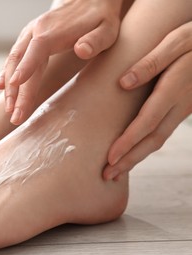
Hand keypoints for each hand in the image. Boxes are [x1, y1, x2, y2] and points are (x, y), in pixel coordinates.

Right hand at [0, 0, 122, 124]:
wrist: (91, 0)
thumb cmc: (100, 19)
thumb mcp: (106, 30)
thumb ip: (95, 41)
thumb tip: (82, 50)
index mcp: (52, 31)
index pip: (35, 52)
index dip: (24, 70)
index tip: (13, 87)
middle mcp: (35, 31)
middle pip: (19, 63)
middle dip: (15, 91)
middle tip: (14, 116)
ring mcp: (30, 34)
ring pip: (13, 61)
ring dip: (9, 87)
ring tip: (8, 110)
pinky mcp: (30, 38)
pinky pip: (15, 57)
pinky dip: (7, 73)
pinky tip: (2, 86)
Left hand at [104, 21, 191, 180]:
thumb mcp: (176, 42)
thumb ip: (152, 62)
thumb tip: (124, 82)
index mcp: (175, 88)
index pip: (148, 121)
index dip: (129, 142)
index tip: (110, 158)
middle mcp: (180, 104)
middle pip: (153, 139)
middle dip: (130, 159)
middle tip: (107, 176)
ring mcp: (183, 109)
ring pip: (159, 139)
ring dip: (137, 157)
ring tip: (116, 170)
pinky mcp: (181, 109)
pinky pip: (162, 132)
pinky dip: (146, 147)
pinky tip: (133, 152)